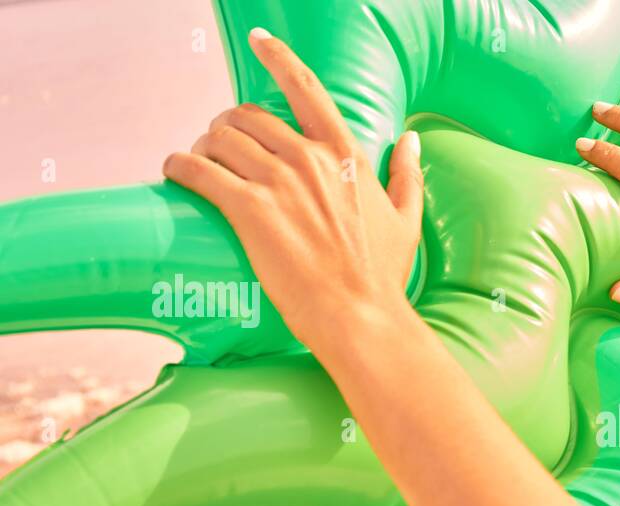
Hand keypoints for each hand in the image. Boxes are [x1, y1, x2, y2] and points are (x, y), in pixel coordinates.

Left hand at [162, 28, 423, 358]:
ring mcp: (277, 182)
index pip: (305, 88)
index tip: (261, 42)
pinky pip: (197, 170)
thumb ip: (407, 174)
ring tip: (200, 166)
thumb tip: (412, 140)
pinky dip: (180, 167)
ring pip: (218, 138)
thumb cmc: (384, 276)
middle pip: (247, 115)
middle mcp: (307, 158)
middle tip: (222, 149)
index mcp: (343, 155)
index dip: (278, 57)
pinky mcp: (248, 210)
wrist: (362, 317)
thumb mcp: (406, 219)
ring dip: (202, 146)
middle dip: (227, 126)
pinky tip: (174, 173)